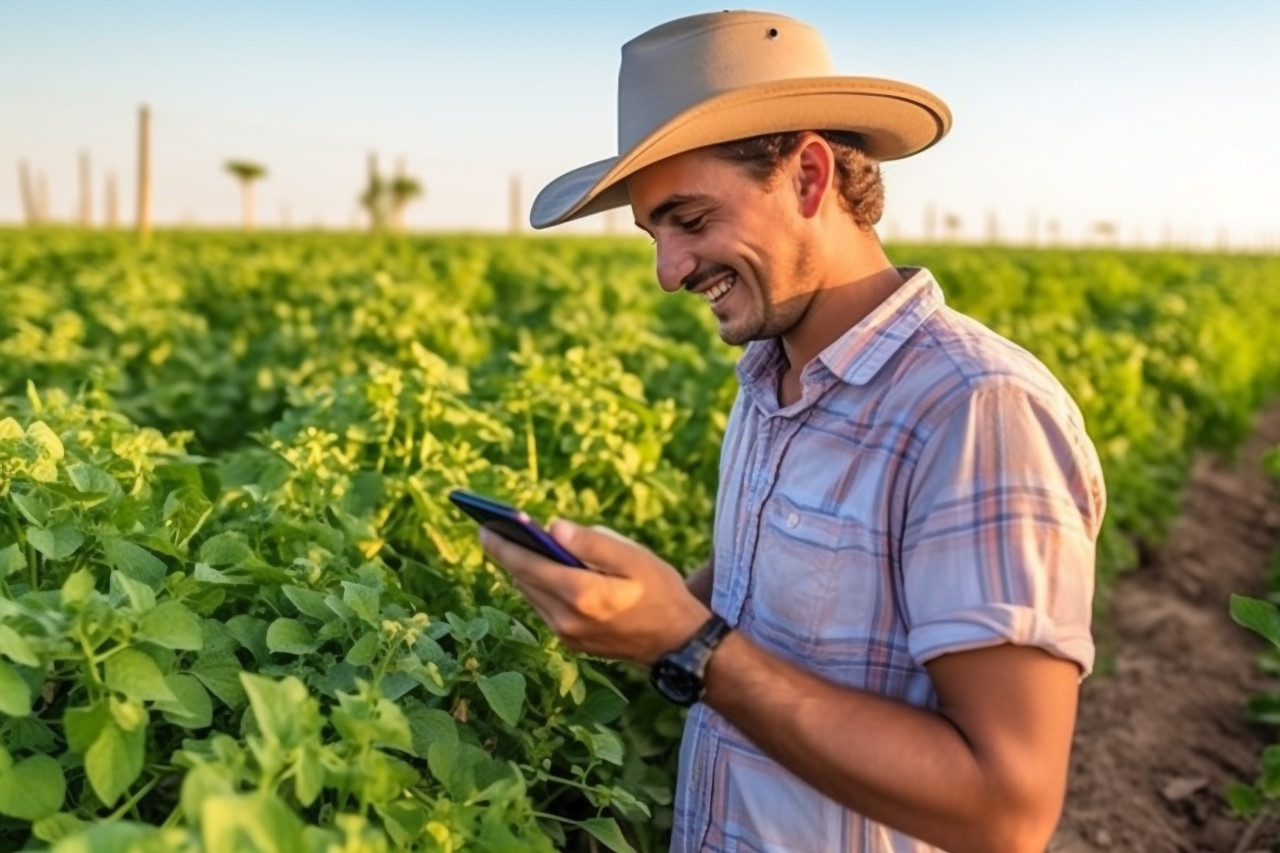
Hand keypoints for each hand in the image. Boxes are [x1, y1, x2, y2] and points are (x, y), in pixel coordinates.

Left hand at [478, 520, 710, 665]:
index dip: (503, 545)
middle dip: (508, 555)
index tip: (484, 528)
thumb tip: (551, 528)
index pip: (529, 565)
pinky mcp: (572, 642)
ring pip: (531, 596)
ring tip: (510, 547)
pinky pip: (544, 610)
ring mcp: (568, 635)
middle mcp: (568, 619)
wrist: (677, 642)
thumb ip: (592, 541)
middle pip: (525, 581)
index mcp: (582, 594)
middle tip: (490, 531)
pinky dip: (537, 589)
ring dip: (521, 572)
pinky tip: (538, 571)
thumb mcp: (633, 557)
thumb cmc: (659, 591)